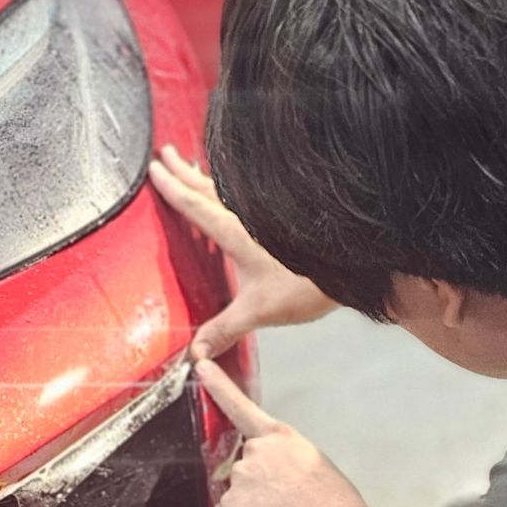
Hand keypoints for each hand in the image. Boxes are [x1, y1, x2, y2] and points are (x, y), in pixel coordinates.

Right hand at [149, 144, 335, 359]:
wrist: (354, 266)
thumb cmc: (308, 285)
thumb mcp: (260, 311)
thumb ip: (225, 329)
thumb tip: (196, 352)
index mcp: (236, 232)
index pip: (195, 205)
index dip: (172, 188)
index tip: (153, 170)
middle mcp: (248, 216)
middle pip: (207, 188)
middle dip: (182, 172)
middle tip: (163, 154)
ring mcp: (266, 215)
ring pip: (226, 188)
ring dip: (204, 176)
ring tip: (188, 163)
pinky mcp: (282, 220)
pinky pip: (245, 196)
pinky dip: (230, 189)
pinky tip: (232, 194)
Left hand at [195, 358, 376, 506]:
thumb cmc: (334, 506)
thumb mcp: (315, 466)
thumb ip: (286, 462)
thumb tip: (275, 480)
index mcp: (281, 438)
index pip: (241, 406)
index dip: (217, 386)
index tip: (201, 367)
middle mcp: (256, 452)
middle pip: (244, 467)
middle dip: (258, 484)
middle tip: (286, 502)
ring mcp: (240, 478)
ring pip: (239, 495)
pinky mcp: (231, 506)